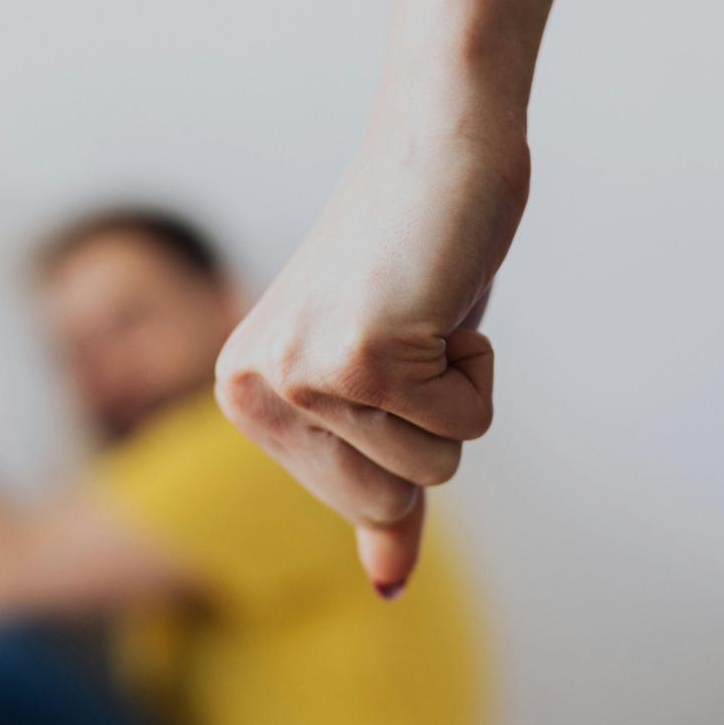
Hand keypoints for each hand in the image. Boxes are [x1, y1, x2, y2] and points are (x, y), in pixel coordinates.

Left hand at [215, 77, 528, 594]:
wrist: (442, 139)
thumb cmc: (414, 253)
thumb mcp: (388, 379)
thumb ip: (376, 478)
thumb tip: (385, 585)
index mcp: (244, 394)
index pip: (359, 503)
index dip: (408, 435)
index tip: (394, 349)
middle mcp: (253, 389)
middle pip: (386, 500)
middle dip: (432, 423)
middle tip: (412, 330)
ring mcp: (300, 376)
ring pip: (432, 469)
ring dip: (457, 390)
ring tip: (423, 310)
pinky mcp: (355, 360)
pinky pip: (462, 427)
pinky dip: (479, 366)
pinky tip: (439, 298)